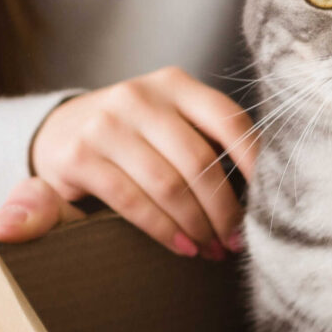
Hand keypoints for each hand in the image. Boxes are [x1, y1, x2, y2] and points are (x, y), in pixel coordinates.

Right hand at [29, 67, 255, 260]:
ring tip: (213, 248)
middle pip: (199, 160)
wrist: (60, 132)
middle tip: (238, 240)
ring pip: (168, 184)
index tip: (271, 199)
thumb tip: (263, 185)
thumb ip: (207, 139)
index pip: (227, 118)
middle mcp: (139, 96)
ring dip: (197, 225)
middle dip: (224, 209)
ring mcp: (106, 124)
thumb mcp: (169, 121)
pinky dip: (164, 230)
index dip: (254, 160)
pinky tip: (183, 246)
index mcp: (173, 84)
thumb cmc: (134, 135)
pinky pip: (132, 202)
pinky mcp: (79, 157)